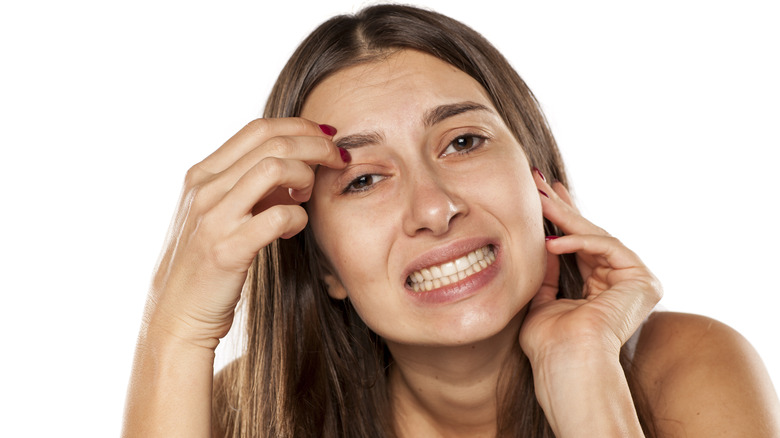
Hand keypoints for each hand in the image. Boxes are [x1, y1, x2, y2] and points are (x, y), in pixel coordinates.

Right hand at [145, 118, 346, 349]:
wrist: (175, 315)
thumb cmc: (206, 265)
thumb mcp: (219, 214)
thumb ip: (248, 188)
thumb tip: (294, 166)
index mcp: (202, 175)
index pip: (259, 129)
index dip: (299, 127)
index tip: (326, 138)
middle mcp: (204, 189)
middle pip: (273, 142)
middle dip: (316, 145)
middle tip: (338, 160)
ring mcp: (213, 218)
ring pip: (274, 168)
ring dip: (306, 175)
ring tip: (309, 195)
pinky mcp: (227, 250)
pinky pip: (278, 217)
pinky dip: (298, 217)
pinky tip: (297, 227)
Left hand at [519, 169, 662, 364]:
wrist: (566, 363)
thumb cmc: (550, 344)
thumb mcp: (543, 299)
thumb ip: (547, 273)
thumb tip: (544, 244)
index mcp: (601, 290)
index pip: (581, 247)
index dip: (561, 219)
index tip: (541, 195)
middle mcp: (622, 285)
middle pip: (590, 236)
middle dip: (563, 208)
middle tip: (539, 182)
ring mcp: (636, 283)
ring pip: (597, 237)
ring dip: (565, 217)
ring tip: (538, 200)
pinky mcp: (644, 282)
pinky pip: (609, 248)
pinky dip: (579, 241)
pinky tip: (552, 242)